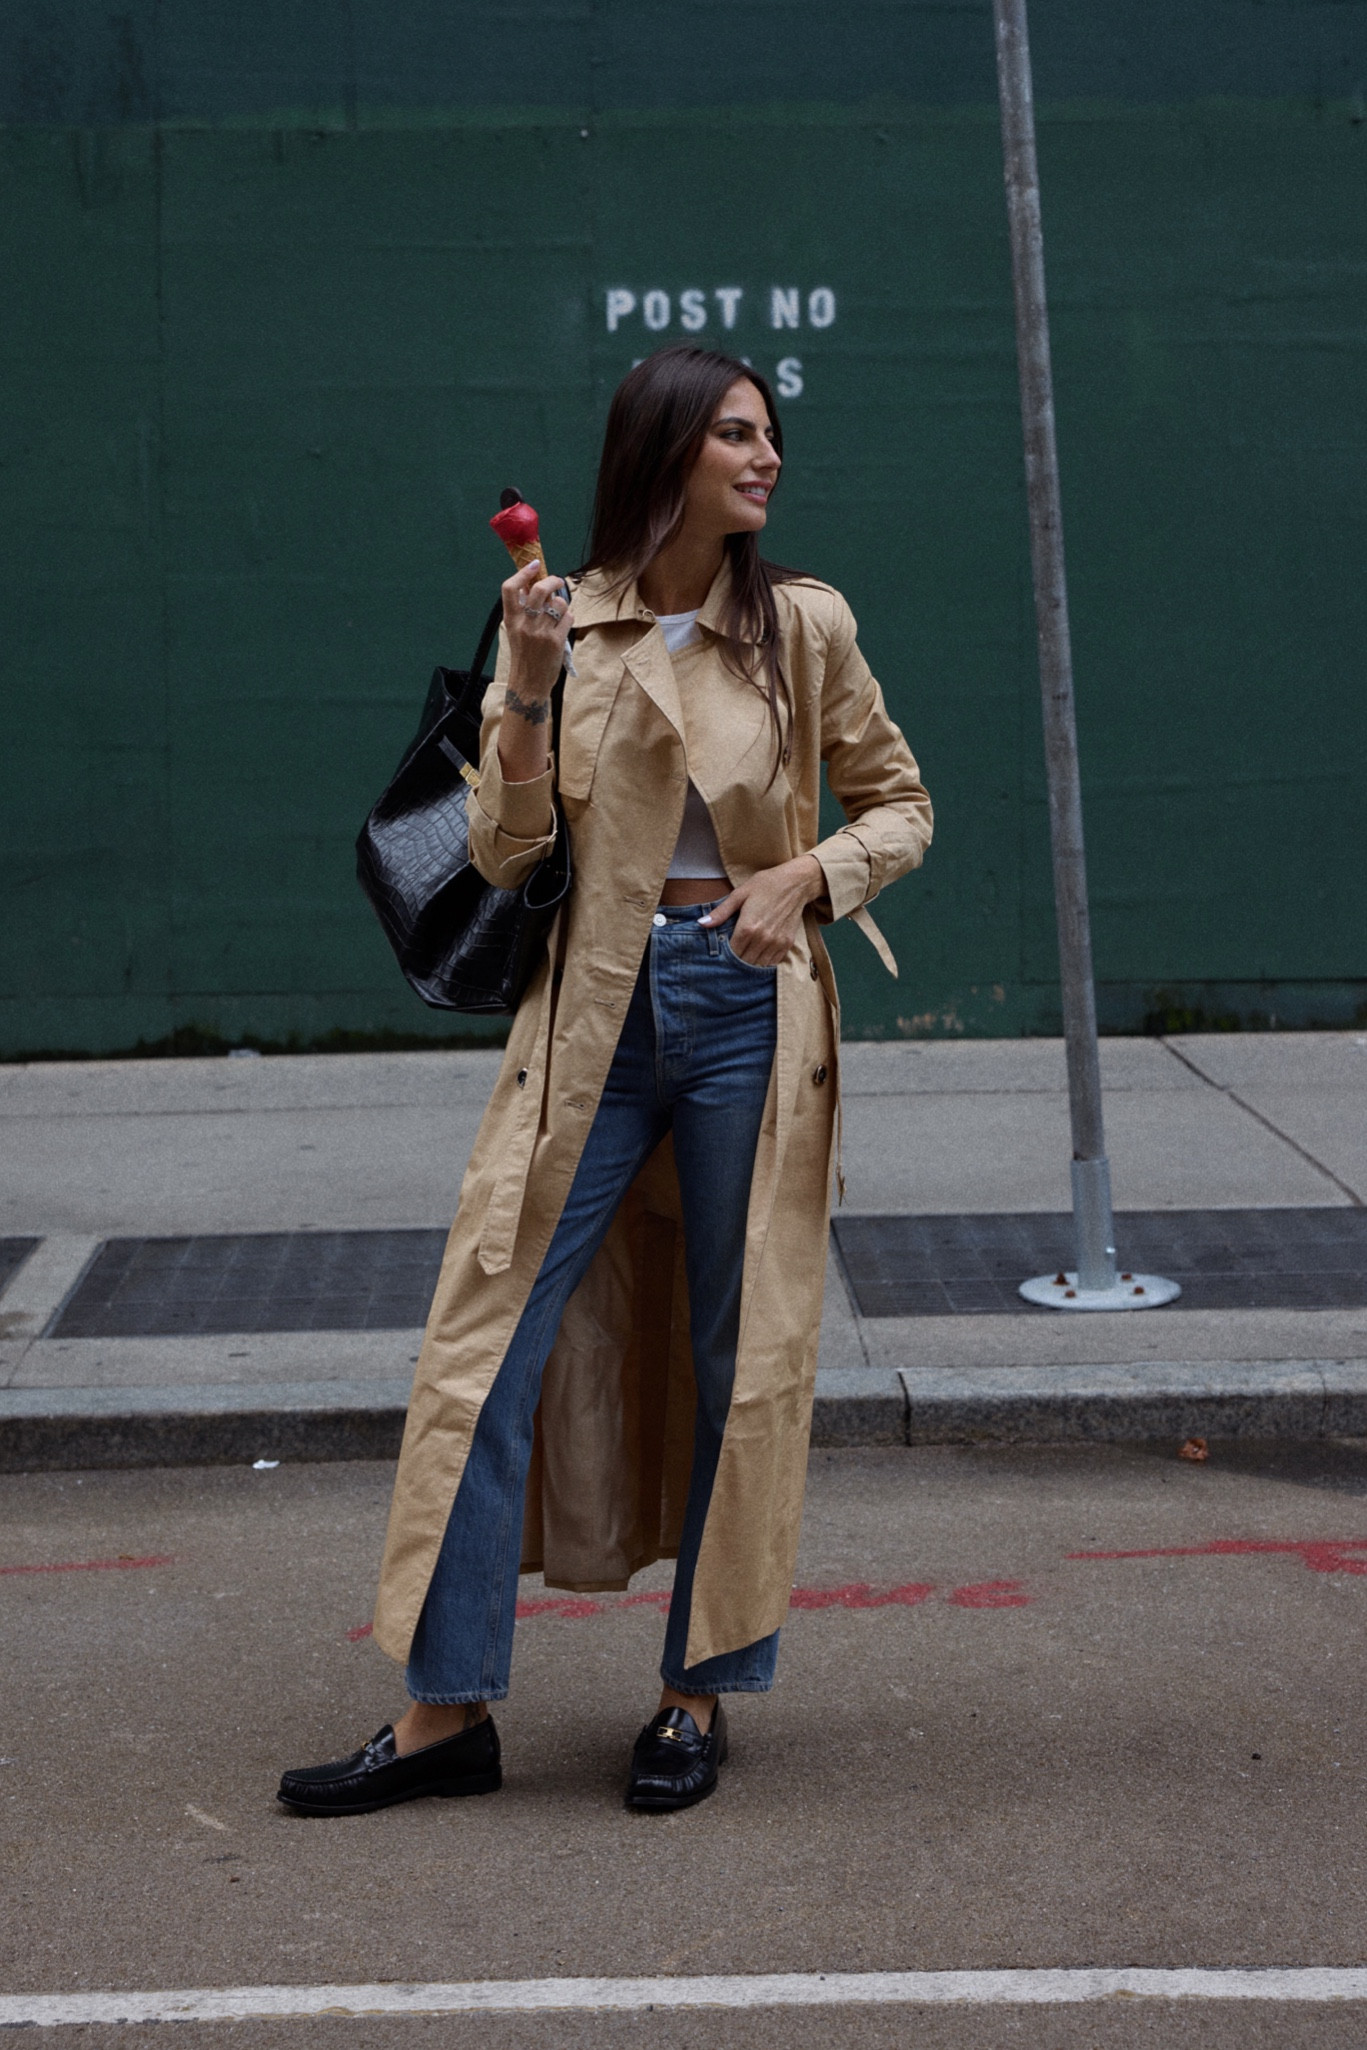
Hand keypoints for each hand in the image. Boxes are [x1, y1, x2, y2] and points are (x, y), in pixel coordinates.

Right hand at [497, 560, 572, 784]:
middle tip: (557, 581)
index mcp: (511, 620)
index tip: (533, 565)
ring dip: (562, 604)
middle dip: (552, 580)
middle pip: (538, 589)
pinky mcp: (555, 642)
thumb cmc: (524, 657)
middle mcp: (524, 624)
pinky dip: (569, 618)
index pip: (509, 588)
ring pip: (558, 603)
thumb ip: (522, 611)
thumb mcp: (516, 632)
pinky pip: (568, 618)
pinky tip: (564, 626)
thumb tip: (532, 585)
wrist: (528, 685)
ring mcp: (540, 633)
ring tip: (559, 614)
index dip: (522, 572)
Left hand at [700, 855, 825, 966]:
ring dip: (750, 963)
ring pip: (758, 965)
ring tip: (744, 957)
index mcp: (747, 927)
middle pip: (744, 962)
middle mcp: (762, 938)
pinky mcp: (787, 943)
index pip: (732, 953)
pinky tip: (758, 955)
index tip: (721, 953)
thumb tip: (701, 924)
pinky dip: (764, 962)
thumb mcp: (740, 894)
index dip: (725, 955)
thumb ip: (721, 912)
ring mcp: (776, 942)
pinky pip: (773, 963)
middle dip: (736, 962)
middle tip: (731, 957)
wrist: (796, 882)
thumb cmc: (766, 885)